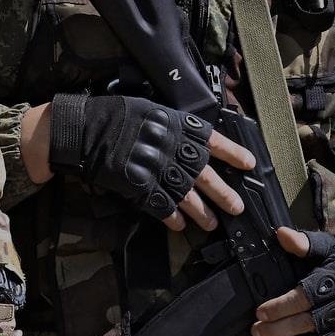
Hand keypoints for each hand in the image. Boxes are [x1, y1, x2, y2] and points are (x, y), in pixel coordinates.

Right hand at [44, 95, 254, 231]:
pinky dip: (170, 217)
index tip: (250, 164)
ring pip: (186, 195)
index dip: (233, 153)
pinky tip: (179, 225)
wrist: (84, 129)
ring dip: (201, 212)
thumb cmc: (114, 114)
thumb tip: (192, 138)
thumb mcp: (150, 110)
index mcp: (176, 126)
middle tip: (237, 208)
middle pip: (204, 174)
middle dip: (223, 193)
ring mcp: (155, 169)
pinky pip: (159, 205)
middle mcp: (171, 148)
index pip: (213, 141)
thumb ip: (172, 126)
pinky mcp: (137, 185)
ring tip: (212, 224)